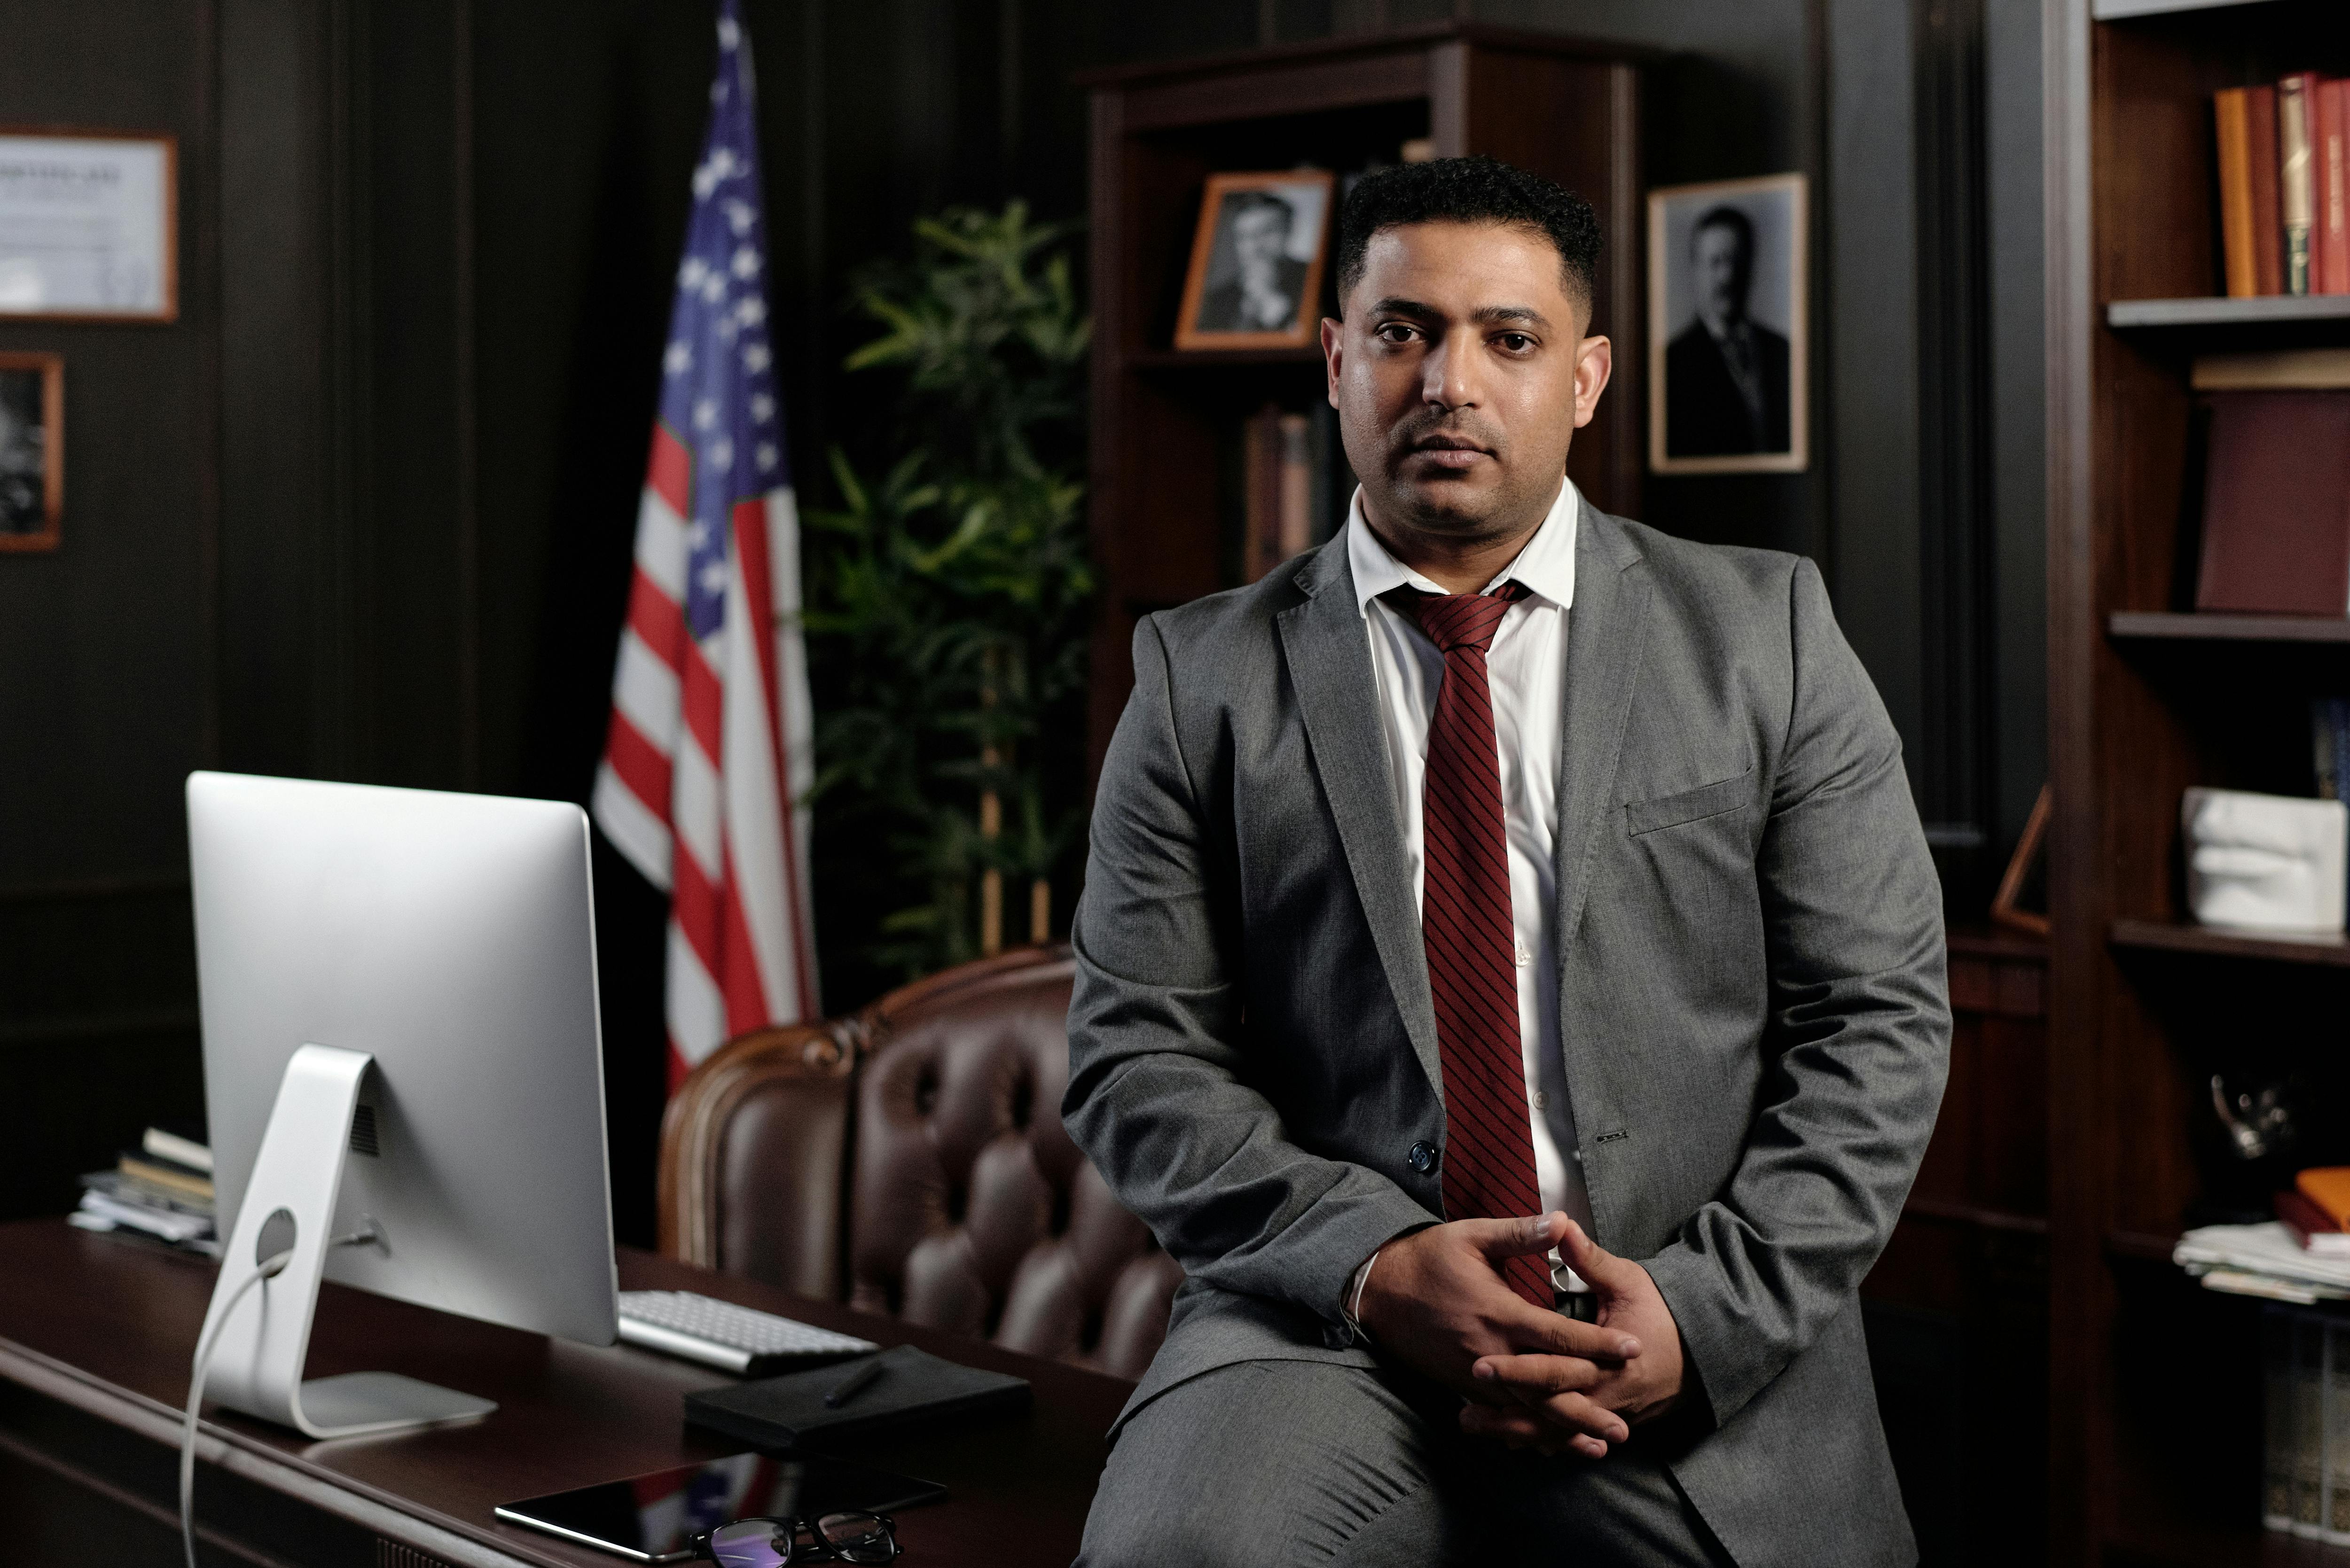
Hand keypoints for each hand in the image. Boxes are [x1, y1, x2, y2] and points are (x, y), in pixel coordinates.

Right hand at [1354, 1212, 1642, 1458]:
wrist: (1379, 1291)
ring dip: (1565, 1428)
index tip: (1633, 1350)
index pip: (1560, 1335)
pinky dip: (1531, 1429)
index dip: (1599, 1344)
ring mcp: (1476, 1373)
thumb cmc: (1427, 1258)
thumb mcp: (1471, 1236)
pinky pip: (1504, 1412)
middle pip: (1549, 1386)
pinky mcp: (1463, 1384)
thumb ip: (1519, 1235)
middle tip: (1625, 1425)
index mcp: (1500, 1312)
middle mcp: (1492, 1351)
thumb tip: (1562, 1222)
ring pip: (1528, 1408)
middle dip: (1589, 1407)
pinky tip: (1552, 1442)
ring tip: (1600, 1444)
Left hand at [1458, 1219, 1686, 1454]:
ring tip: (1471, 1425)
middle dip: (1504, 1413)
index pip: (1554, 1371)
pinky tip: (1508, 1438)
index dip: (1515, 1370)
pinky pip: (1568, 1437)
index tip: (1478, 1364)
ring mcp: (1608, 1415)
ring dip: (1513, 1432)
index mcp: (1609, 1362)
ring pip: (1554, 1433)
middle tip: (1462, 1412)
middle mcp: (1607, 1397)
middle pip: (1547, 1412)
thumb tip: (1560, 1225)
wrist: (1703, 1351)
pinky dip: (1538, 1439)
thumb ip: (1590, 1259)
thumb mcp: (1629, 1281)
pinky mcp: (1608, 1422)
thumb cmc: (1663, 1312)